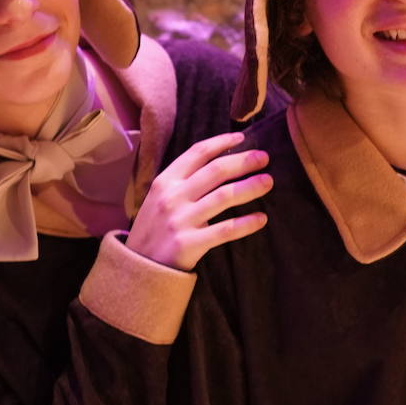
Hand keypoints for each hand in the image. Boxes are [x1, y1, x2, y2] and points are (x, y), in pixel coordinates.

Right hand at [126, 132, 271, 270]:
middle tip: (264, 158)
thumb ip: (183, 181)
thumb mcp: (159, 198)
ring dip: (250, 187)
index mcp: (165, 181)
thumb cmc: (155, 228)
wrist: (138, 267)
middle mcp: (172, 197)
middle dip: (243, 161)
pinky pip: (225, 230)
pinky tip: (261, 218)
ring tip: (268, 182)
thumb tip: (221, 162)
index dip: (222, 142)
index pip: (197, 153)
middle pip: (215, 171)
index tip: (242, 137)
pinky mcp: (189, 244)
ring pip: (223, 197)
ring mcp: (181, 220)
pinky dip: (246, 223)